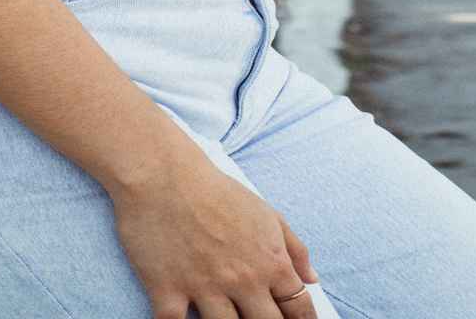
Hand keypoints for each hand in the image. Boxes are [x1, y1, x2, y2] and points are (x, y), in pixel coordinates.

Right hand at [111, 157, 320, 318]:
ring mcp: (206, 289)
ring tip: (225, 315)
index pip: (299, 310)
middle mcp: (243, 281)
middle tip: (258, 316)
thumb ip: (293, 247)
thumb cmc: (215, 190)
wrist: (163, 173)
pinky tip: (185, 318)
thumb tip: (311, 280)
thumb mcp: (265, 211)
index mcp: (270, 262)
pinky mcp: (168, 292)